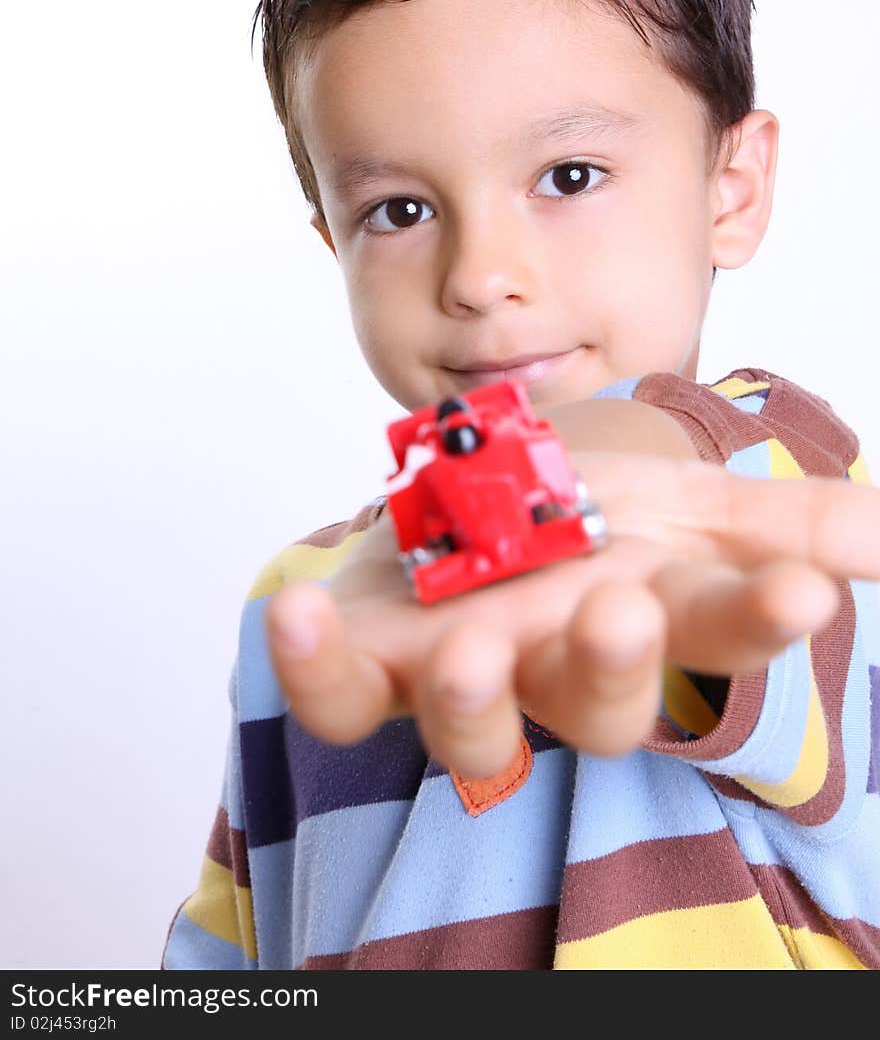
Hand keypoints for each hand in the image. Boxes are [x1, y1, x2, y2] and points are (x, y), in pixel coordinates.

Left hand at [266, 451, 879, 777]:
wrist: (487, 502)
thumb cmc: (600, 514)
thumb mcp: (696, 503)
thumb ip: (791, 523)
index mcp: (653, 623)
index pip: (721, 637)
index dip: (757, 621)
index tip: (797, 595)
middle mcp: (563, 669)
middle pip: (598, 706)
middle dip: (610, 666)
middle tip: (618, 612)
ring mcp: (467, 677)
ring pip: (476, 729)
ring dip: (471, 700)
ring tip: (468, 651)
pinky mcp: (373, 668)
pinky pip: (338, 694)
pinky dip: (312, 665)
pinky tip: (297, 611)